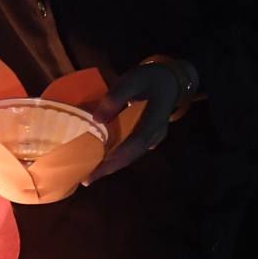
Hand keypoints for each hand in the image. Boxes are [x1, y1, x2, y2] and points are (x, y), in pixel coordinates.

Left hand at [83, 62, 181, 184]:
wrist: (171, 81)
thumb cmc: (150, 78)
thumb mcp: (133, 79)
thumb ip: (116, 97)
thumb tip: (97, 118)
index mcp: (155, 119)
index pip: (137, 140)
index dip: (119, 154)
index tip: (101, 166)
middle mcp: (155, 133)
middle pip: (132, 155)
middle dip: (109, 169)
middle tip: (86, 180)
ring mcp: (152, 138)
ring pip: (130, 156)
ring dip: (110, 166)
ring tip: (88, 175)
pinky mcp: (146, 138)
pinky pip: (130, 151)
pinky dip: (114, 157)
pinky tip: (98, 161)